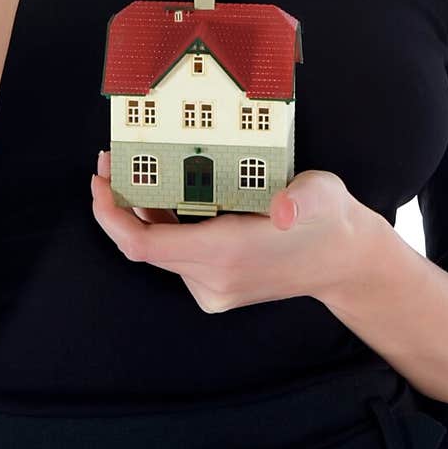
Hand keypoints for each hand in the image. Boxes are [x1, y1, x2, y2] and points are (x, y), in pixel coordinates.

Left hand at [90, 150, 374, 311]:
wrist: (347, 261)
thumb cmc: (330, 219)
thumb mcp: (321, 195)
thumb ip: (300, 202)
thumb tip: (282, 209)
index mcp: (228, 254)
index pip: (145, 245)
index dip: (112, 216)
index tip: (100, 181)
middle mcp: (213, 279)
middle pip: (143, 247)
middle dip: (119, 205)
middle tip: (111, 160)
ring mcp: (213, 288)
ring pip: (158, 250)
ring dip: (139, 213)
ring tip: (132, 168)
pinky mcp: (216, 287)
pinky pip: (173, 255)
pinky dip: (161, 224)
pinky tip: (164, 192)